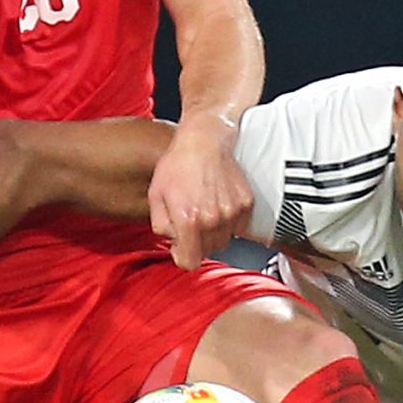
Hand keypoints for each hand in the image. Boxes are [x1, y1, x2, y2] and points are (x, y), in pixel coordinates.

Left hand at [147, 114, 252, 268]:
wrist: (204, 140)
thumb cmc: (178, 164)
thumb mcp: (156, 196)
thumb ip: (161, 226)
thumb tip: (174, 242)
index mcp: (189, 220)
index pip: (189, 262)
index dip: (182, 255)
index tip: (180, 245)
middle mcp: (213, 220)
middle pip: (207, 252)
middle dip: (197, 241)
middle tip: (191, 219)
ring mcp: (232, 213)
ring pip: (224, 240)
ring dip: (214, 232)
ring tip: (205, 208)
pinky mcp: (246, 204)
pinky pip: (238, 226)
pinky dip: (229, 220)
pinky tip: (218, 202)